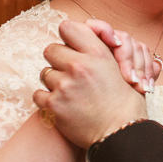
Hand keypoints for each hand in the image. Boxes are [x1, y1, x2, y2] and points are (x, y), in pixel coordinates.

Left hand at [34, 19, 148, 148]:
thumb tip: (81, 39)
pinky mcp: (54, 105)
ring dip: (54, 81)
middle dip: (59, 60)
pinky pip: (38, 94)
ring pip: (45, 73)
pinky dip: (47, 100)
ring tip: (70, 93)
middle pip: (51, 50)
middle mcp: (79, 66)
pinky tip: (62, 105)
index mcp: (97, 53)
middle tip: (71, 74)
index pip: (68, 27)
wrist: (121, 134)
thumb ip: (99, 51)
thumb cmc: (124, 103)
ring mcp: (65, 85)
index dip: (68, 38)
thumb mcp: (120, 67)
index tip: (72, 48)